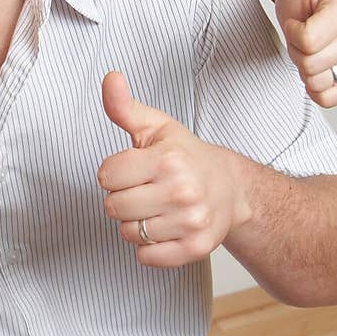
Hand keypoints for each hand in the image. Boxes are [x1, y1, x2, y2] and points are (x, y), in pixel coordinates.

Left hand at [97, 72, 247, 266]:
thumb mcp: (155, 126)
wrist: (230, 188)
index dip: (114, 173)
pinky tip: (164, 227)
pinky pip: (146, 257)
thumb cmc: (185, 156)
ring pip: (128, 233)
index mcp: (168, 159)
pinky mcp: (195, 249)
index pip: (106, 176)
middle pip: (113, 207)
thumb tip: (111, 78)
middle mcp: (181, 191)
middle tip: (145, 189)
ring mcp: (190, 222)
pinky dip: (149, 247)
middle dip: (122, 198)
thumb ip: (125, 107)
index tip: (134, 169)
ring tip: (156, 207)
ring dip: (136, 223)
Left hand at [274, 0, 336, 107]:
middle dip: (297, 50)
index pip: (306, 41)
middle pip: (310, 64)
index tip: (299, 18)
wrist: (308, 6)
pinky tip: (317, 65)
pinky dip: (316, 88)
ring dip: (304, 67)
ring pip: (317, 83)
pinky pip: (329, 99)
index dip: (293, 31)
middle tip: (302, 32)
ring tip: (308, 46)